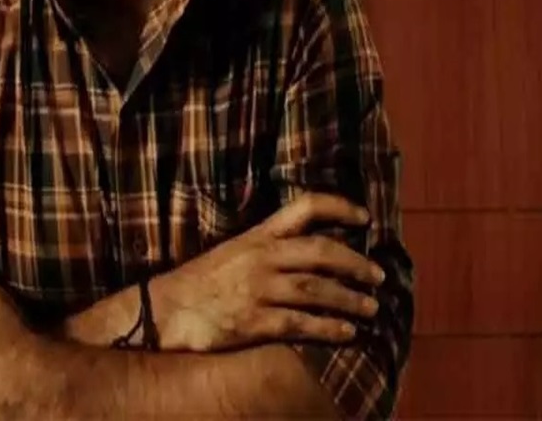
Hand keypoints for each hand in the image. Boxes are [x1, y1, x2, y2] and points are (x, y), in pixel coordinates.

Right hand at [152, 193, 385, 352]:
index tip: (365, 218)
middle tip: (379, 276)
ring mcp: (258, 289)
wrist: (162, 309)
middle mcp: (262, 257)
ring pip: (317, 288)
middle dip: (356, 263)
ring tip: (371, 308)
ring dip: (350, 298)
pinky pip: (300, 323)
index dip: (339, 208)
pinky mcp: (253, 321)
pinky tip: (347, 334)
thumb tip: (310, 252)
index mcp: (257, 235)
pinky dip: (328, 328)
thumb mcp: (234, 251)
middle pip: (322, 251)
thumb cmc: (200, 282)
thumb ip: (269, 248)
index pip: (305, 207)